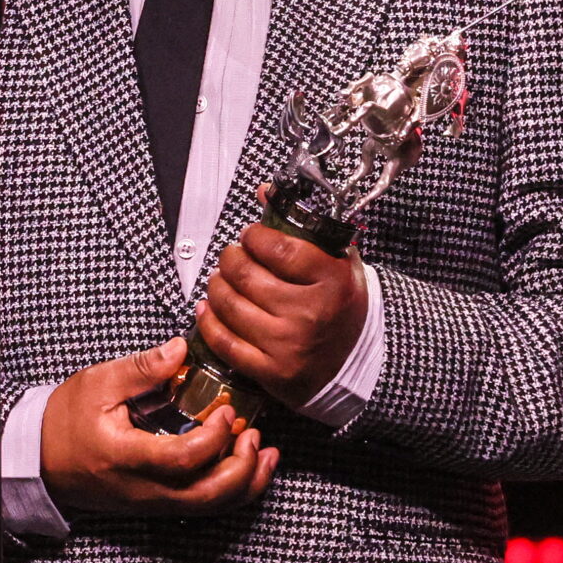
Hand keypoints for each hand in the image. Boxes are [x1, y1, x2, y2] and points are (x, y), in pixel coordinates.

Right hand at [40, 338, 279, 515]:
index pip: (183, 459)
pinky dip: (233, 490)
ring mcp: (153, 502)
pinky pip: (204, 506)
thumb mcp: (98, 384)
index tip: (228, 410)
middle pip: (208, 495)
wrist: (41, 459)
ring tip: (265, 451)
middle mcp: (145, 489)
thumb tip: (181, 349)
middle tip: (252, 432)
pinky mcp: (158, 504)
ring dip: (246, 482)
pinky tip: (248, 467)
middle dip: (242, 467)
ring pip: (211, 507)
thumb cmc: (65, 420)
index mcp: (127, 457)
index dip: (214, 437)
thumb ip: (142, 368)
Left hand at [195, 215, 369, 409]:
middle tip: (231, 256)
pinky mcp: (271, 371)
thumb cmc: (341, 305)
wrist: (355, 362)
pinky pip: (225, 342)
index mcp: (332, 281)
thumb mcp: (336, 260)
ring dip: (215, 285)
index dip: (254, 237)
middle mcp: (309, 314)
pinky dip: (208, 321)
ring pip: (230, 305)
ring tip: (220, 279)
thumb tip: (263, 191)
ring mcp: (289, 345)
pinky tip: (207, 308)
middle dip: (229, 259)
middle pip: (246, 275)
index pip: (278, 248)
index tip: (249, 236)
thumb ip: (301, 225)